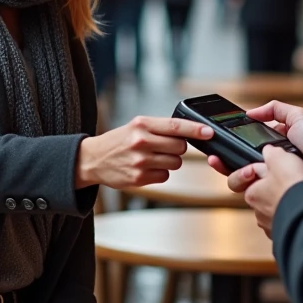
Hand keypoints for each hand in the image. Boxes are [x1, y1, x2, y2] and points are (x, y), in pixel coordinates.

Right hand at [75, 117, 211, 188]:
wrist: (93, 159)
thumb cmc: (119, 141)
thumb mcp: (136, 126)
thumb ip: (160, 128)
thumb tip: (189, 133)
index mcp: (142, 124)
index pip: (176, 126)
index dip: (196, 130)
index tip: (209, 132)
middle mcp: (141, 141)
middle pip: (180, 147)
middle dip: (177, 148)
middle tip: (164, 147)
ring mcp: (140, 161)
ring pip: (175, 163)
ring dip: (169, 161)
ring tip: (152, 158)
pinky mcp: (139, 178)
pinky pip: (165, 176)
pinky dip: (160, 173)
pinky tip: (146, 168)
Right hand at [208, 101, 302, 196]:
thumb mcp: (298, 116)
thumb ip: (275, 108)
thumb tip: (251, 112)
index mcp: (272, 146)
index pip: (243, 147)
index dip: (228, 145)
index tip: (215, 143)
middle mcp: (269, 164)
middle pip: (237, 166)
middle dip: (223, 163)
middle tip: (215, 159)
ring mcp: (272, 181)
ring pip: (242, 183)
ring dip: (236, 174)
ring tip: (244, 169)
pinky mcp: (276, 195)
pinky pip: (255, 195)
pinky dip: (249, 188)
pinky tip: (250, 179)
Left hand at [230, 146, 302, 237]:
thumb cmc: (293, 186)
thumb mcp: (279, 157)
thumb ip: (270, 153)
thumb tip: (268, 151)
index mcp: (252, 193)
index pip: (244, 181)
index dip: (254, 171)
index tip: (265, 168)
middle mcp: (258, 212)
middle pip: (262, 195)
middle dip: (272, 188)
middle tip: (288, 179)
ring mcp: (272, 225)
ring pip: (276, 209)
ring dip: (285, 202)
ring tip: (300, 194)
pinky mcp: (287, 234)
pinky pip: (289, 221)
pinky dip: (294, 215)